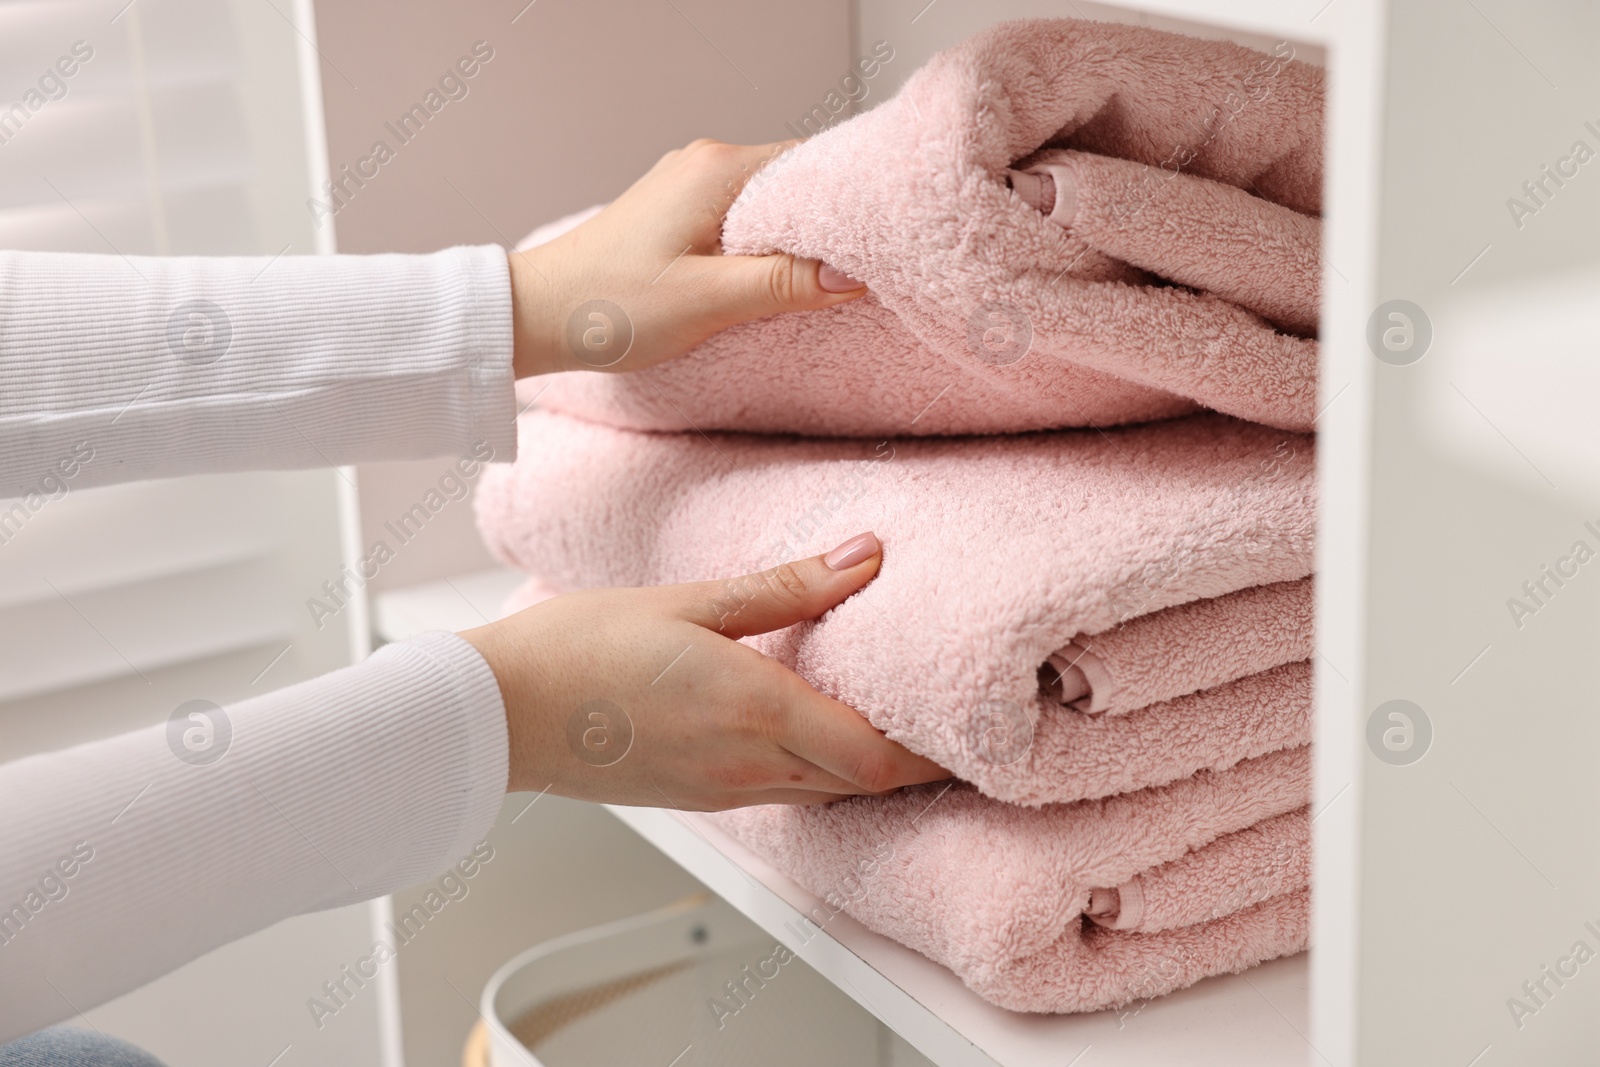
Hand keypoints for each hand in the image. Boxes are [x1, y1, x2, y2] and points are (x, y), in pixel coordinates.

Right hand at [460, 532, 948, 809]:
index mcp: (753, 710)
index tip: (976, 725)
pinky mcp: (700, 797)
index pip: (876, 755)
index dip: (936, 752)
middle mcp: (746, 765)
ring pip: (826, 793)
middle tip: (960, 725)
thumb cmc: (578, 648)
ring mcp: (721, 791)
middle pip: (864, 783)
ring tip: (902, 726)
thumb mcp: (689, 600)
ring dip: (870, 768)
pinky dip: (821, 773)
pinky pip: (784, 793)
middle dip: (919, 762)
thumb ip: (787, 586)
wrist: (500, 711)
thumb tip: (864, 556)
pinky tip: (821, 736)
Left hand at [507, 138, 865, 377]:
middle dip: (826, 227)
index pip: (811, 167)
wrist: (538, 315)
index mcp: (717, 169)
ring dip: (794, 241)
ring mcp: (688, 186)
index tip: (879, 244)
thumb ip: (784, 284)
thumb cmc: (610, 306)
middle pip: (794, 184)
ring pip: (767, 205)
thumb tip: (853, 275)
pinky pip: (740, 220)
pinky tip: (772, 281)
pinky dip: (763, 247)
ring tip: (821, 282)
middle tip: (861, 271)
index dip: (849, 206)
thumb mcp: (709, 302)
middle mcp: (705, 163)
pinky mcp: (677, 214)